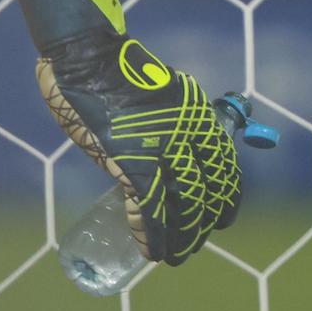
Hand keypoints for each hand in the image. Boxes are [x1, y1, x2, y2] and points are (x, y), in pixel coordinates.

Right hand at [16, 0, 239, 264]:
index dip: (225, 199)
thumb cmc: (118, 72)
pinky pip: (149, 209)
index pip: (224, 168)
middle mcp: (189, 134)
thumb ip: (173, 122)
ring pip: (184, 207)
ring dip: (181, 238)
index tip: (221, 218)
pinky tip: (151, 251)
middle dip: (202, 225)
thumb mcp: (165, 93)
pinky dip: (151, 235)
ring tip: (176, 256)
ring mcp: (162, 148)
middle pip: (207, 192)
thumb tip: (176, 150)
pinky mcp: (132, 161)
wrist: (86, 54)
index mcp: (199, 117)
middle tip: (193, 244)